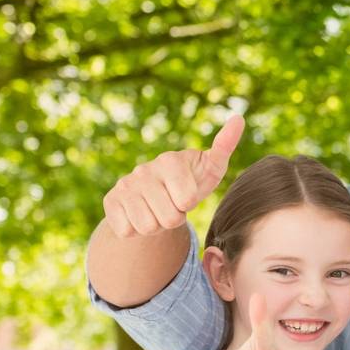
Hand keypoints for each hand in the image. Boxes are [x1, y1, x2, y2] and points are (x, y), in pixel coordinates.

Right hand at [103, 115, 243, 236]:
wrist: (159, 195)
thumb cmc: (191, 181)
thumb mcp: (212, 167)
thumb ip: (225, 145)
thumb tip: (238, 118)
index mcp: (170, 160)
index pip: (186, 201)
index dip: (188, 205)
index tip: (186, 195)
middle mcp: (144, 170)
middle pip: (168, 218)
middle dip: (174, 218)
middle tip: (171, 205)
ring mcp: (125, 184)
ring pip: (147, 227)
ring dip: (156, 225)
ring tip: (157, 210)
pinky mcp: (111, 200)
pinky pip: (126, 231)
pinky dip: (136, 231)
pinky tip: (140, 214)